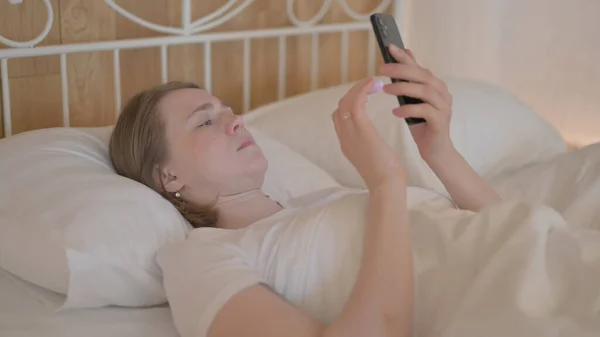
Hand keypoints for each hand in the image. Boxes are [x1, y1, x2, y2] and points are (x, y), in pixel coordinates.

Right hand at [332, 77, 406, 189]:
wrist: (386, 185)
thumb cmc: (386, 176)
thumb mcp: (373, 159)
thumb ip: (369, 147)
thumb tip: (375, 141)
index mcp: (347, 145)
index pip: (339, 118)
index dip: (350, 104)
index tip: (365, 96)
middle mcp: (344, 138)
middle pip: (340, 107)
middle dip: (353, 93)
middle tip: (370, 85)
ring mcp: (349, 133)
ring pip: (346, 102)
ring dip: (358, 88)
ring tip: (373, 82)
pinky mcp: (361, 130)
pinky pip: (356, 102)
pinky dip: (362, 89)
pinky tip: (373, 83)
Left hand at [379, 44, 454, 161]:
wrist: (436, 151)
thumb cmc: (423, 125)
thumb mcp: (414, 101)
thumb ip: (411, 81)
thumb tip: (406, 55)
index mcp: (436, 86)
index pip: (419, 67)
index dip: (405, 57)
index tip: (389, 48)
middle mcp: (443, 93)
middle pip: (422, 76)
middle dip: (401, 70)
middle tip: (382, 69)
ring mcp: (444, 107)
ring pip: (424, 91)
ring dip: (403, 88)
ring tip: (386, 90)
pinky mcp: (440, 121)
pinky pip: (425, 111)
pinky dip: (409, 110)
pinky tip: (395, 112)